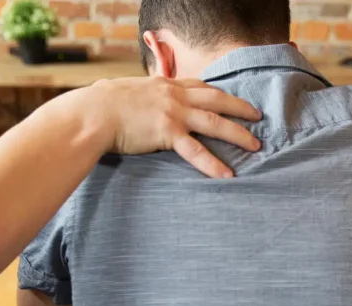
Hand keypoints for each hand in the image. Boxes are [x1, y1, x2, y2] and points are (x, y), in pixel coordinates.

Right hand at [86, 77, 262, 178]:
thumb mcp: (125, 91)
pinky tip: (227, 175)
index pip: (199, 86)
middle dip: (240, 108)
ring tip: (255, 146)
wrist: (93, 113)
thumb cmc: (100, 103)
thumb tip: (127, 98)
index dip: (218, 94)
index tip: (231, 99)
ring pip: (216, 122)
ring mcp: (173, 113)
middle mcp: (174, 95)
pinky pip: (196, 151)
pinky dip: (213, 164)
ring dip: (239, 134)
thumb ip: (138, 95)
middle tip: (258, 117)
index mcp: (165, 85)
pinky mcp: (167, 132)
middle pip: (217, 100)